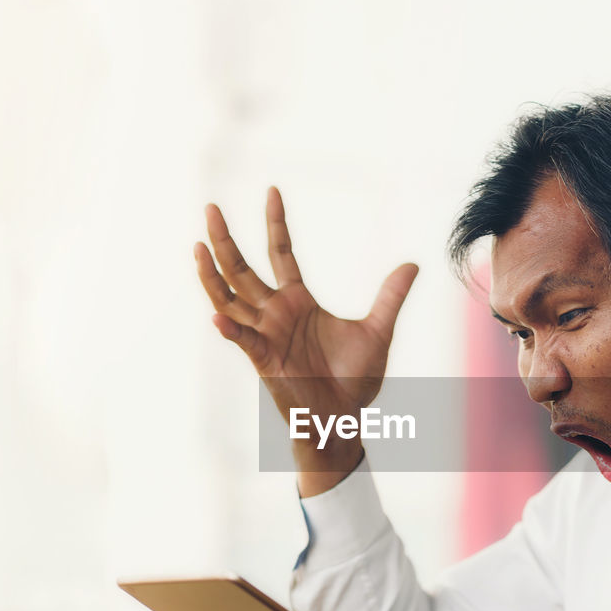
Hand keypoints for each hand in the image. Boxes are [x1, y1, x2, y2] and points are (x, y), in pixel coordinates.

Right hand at [194, 189, 418, 494]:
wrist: (346, 419)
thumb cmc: (355, 380)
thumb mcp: (378, 331)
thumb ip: (390, 297)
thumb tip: (412, 265)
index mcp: (299, 302)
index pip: (281, 253)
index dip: (275, 223)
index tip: (273, 190)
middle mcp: (276, 314)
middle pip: (242, 270)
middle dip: (225, 240)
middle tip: (209, 208)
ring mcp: (266, 336)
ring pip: (230, 300)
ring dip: (212, 276)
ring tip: (198, 247)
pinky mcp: (264, 362)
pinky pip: (244, 342)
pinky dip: (231, 329)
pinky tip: (218, 315)